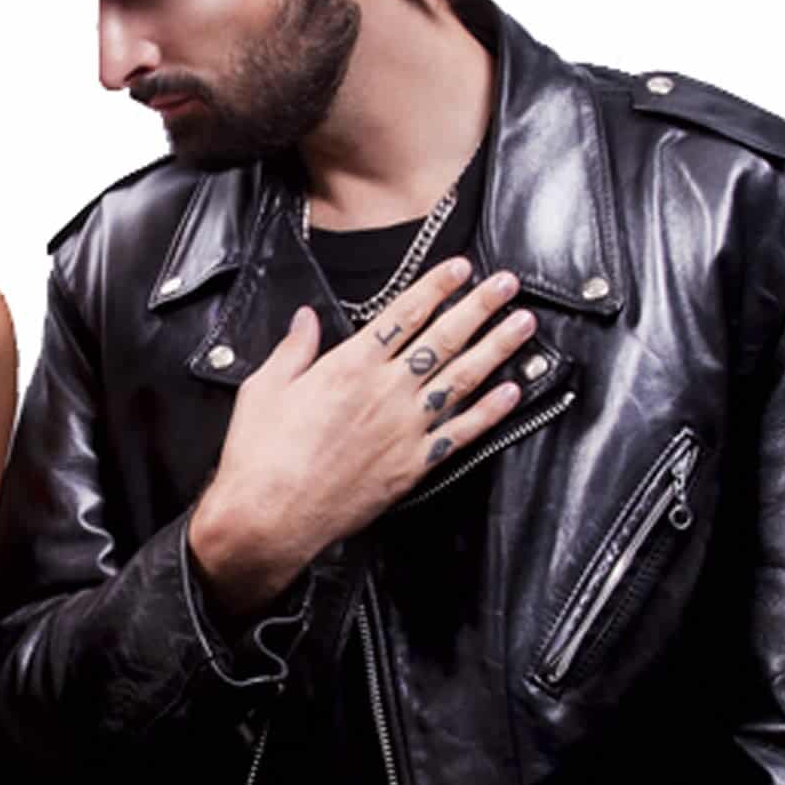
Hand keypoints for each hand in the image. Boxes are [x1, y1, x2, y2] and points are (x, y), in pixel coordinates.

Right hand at [190, 259, 535, 612]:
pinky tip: (512, 391)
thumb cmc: (260, 454)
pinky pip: (462, 431)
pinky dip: (491, 411)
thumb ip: (294, 349)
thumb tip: (306, 317)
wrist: (270, 517)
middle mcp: (386, 391)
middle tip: (508, 283)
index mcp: (350, 366)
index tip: (461, 267)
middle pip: (444, 338)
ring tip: (524, 324)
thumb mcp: (265, 388)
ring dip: (497, 348)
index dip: (436, 287)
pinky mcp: (414, 465)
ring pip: (463, 379)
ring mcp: (405, 428)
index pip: (404, 314)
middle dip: (480, 306)